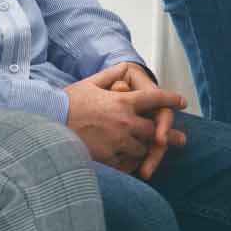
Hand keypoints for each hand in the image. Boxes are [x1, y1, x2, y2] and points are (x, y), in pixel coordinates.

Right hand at [65, 64, 185, 172]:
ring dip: (146, 149)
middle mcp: (124, 122)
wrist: (48, 123)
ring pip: (142, 149)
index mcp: (123, 102)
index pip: (155, 99)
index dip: (171, 100)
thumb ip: (112, 74)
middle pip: (154, 130)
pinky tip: (133, 165)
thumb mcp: (91, 83)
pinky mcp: (107, 159)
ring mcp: (117, 142)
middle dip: (167, 135)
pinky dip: (131, 163)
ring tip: (152, 153)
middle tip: (181, 140)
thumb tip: (126, 66)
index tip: (182, 102)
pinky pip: (126, 164)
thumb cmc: (68, 103)